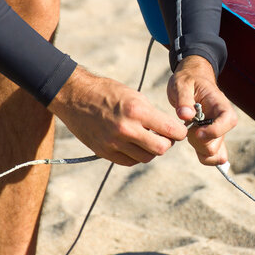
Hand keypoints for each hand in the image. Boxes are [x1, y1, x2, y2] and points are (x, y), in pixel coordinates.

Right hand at [48, 66, 187, 165]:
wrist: (74, 96)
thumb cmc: (108, 92)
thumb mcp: (135, 96)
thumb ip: (152, 115)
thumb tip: (170, 130)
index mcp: (137, 111)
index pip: (171, 130)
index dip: (180, 133)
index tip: (179, 131)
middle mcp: (126, 129)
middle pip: (161, 149)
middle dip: (167, 143)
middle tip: (163, 136)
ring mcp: (113, 142)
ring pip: (146, 157)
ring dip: (151, 150)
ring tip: (146, 138)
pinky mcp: (103, 151)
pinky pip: (129, 161)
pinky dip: (136, 155)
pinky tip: (133, 144)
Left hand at [167, 55, 236, 164]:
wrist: (190, 81)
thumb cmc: (188, 80)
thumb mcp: (181, 84)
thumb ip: (183, 98)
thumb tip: (185, 115)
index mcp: (220, 104)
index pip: (229, 120)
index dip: (215, 130)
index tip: (198, 132)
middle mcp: (222, 119)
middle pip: (218, 141)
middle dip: (200, 141)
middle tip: (187, 128)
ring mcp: (217, 130)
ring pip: (214, 151)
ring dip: (198, 148)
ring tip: (188, 132)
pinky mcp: (210, 138)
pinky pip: (213, 155)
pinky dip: (205, 157)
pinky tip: (196, 149)